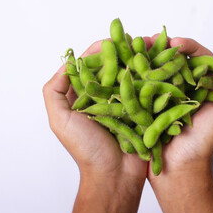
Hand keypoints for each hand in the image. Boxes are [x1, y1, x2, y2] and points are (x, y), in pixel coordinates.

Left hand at [43, 41, 146, 212]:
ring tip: (147, 46)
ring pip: (130, 76)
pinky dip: (150, 77)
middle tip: (133, 38)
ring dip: (138, 61)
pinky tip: (158, 65)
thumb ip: (54, 92)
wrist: (115, 174)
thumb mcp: (60, 120)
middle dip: (122, 52)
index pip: (89, 67)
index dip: (98, 52)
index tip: (110, 40)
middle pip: (112, 68)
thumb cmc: (86, 150)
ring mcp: (123, 103)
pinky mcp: (141, 111)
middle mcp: (104, 98)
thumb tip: (66, 64)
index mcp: (84, 97)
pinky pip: (145, 91)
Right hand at [146, 36, 212, 212]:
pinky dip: (136, 75)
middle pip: (175, 60)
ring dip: (148, 57)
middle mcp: (185, 88)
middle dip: (163, 47)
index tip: (175, 42)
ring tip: (136, 48)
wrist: (179, 169)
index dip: (188, 46)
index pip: (198, 58)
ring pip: (158, 70)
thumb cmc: (204, 145)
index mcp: (204, 87)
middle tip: (150, 40)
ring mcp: (165, 96)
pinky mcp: (148, 105)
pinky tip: (127, 65)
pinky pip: (143, 86)